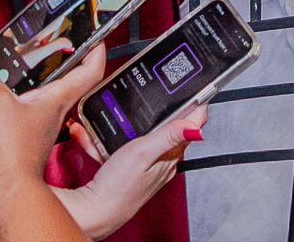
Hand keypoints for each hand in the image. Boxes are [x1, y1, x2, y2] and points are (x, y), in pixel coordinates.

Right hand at [0, 45, 100, 229]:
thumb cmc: (10, 153)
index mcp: (55, 100)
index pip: (88, 70)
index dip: (94, 49)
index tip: (94, 35)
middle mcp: (45, 114)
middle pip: (46, 81)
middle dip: (30, 65)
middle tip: (24, 49)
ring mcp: (26, 129)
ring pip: (11, 99)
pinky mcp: (7, 143)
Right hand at [56, 106, 205, 238]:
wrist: (97, 208)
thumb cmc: (119, 186)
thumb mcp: (143, 152)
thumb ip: (168, 136)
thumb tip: (197, 128)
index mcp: (172, 153)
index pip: (194, 122)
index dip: (196, 101)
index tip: (194, 84)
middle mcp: (165, 158)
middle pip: (169, 123)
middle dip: (153, 111)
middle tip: (141, 101)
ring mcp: (151, 162)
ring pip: (146, 132)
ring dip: (128, 126)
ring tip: (112, 129)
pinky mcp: (136, 165)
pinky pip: (129, 144)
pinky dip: (114, 140)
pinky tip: (100, 142)